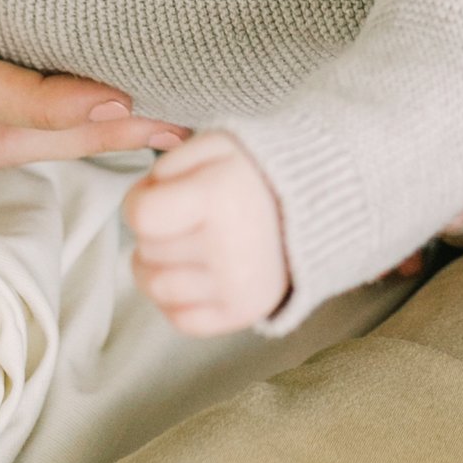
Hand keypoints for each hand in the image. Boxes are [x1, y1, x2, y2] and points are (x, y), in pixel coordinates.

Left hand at [127, 131, 291, 336]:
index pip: (141, 216)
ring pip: (157, 288)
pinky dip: (178, 300)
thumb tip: (139, 203)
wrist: (322, 202)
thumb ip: (169, 165)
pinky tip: (196, 274)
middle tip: (186, 217)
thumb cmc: (261, 171)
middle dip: (157, 232)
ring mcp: (236, 286)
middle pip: (147, 250)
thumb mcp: (218, 143)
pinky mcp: (243, 313)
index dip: (140, 202)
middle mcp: (228, 247)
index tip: (158, 196)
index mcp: (219, 197)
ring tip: (187, 245)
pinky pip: (181, 320)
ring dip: (161, 266)